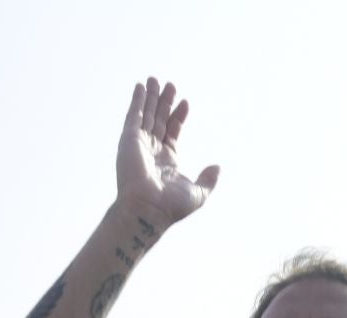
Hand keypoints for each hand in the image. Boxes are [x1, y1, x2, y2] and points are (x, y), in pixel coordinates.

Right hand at [116, 78, 218, 228]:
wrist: (148, 209)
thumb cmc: (170, 207)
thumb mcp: (197, 193)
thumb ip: (208, 180)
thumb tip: (217, 167)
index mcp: (166, 161)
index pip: (172, 132)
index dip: (178, 116)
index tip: (185, 102)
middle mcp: (151, 151)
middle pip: (159, 120)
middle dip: (164, 102)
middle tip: (170, 85)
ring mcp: (139, 144)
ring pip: (146, 115)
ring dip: (150, 97)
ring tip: (155, 79)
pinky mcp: (129, 140)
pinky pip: (134, 115)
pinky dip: (137, 101)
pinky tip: (141, 87)